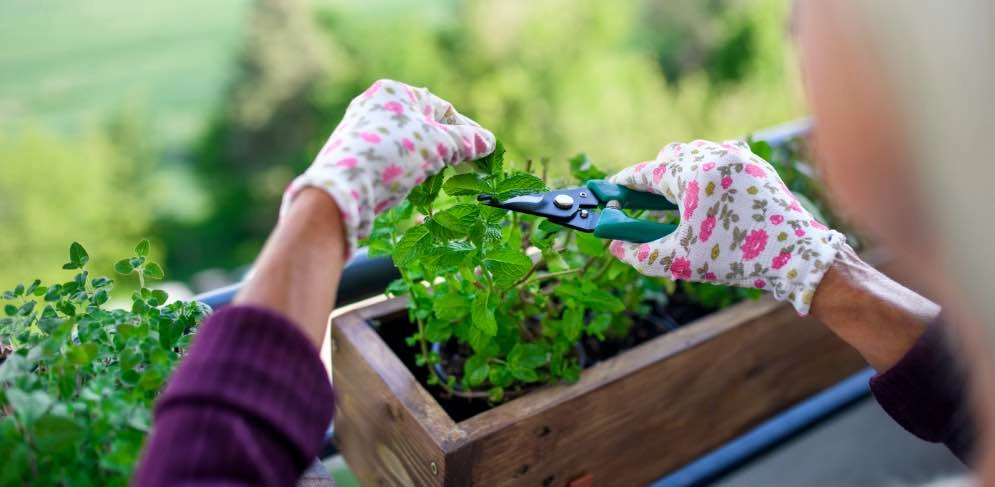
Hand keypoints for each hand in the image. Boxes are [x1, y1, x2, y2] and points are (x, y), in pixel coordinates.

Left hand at [280, 79, 495, 257]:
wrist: (343, 189)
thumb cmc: (392, 156)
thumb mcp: (436, 145)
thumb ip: (465, 142)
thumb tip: (488, 142)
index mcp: (393, 92)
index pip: (442, 108)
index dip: (467, 131)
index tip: (484, 152)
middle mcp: (373, 106)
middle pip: (424, 126)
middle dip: (448, 148)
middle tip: (468, 168)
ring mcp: (361, 132)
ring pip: (407, 145)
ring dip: (428, 162)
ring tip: (441, 179)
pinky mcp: (354, 157)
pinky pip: (390, 160)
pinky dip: (407, 171)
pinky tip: (414, 186)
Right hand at [608, 140, 844, 313]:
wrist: (796, 257)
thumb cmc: (736, 258)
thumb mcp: (679, 260)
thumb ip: (639, 253)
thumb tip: (616, 247)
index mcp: (693, 174)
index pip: (646, 172)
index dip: (624, 183)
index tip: (610, 192)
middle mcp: (715, 155)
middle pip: (669, 156)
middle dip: (654, 177)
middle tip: (644, 203)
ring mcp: (739, 156)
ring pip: (696, 154)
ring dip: (680, 172)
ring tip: (679, 203)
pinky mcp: (757, 164)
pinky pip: (721, 158)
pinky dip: (707, 172)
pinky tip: (709, 199)